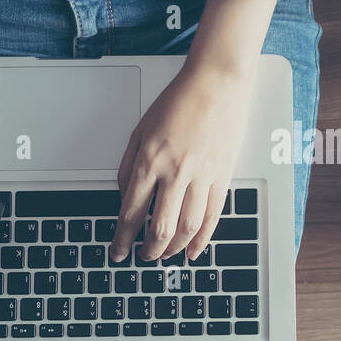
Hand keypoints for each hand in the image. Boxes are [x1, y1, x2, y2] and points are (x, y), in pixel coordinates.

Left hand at [109, 61, 255, 262]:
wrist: (216, 83)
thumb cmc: (179, 101)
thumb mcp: (140, 130)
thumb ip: (128, 166)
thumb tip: (124, 198)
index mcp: (150, 160)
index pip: (131, 211)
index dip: (122, 238)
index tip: (118, 251)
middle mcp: (175, 171)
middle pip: (159, 227)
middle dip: (148, 250)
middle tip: (143, 256)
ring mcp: (202, 176)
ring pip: (187, 227)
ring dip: (173, 248)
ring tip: (165, 254)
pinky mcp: (222, 176)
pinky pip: (213, 216)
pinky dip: (202, 239)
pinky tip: (192, 250)